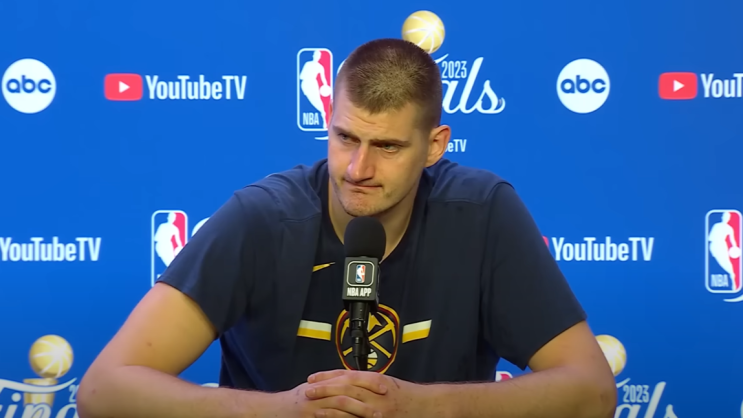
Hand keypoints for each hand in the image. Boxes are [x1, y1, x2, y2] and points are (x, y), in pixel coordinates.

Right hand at [270, 378, 387, 417]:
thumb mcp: (313, 388)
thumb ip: (331, 384)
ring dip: (360, 411)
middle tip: (383, 403)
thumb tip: (352, 382)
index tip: (383, 385)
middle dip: (368, 396)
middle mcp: (320, 391)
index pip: (350, 377)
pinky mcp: (312, 417)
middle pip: (348, 390)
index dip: (368, 380)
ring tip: (374, 416)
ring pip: (341, 405)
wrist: (274, 410)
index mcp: (323, 382)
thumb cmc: (295, 401)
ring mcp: (315, 405)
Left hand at [306, 370, 424, 417]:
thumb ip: (367, 382)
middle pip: (346, 389)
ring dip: (330, 408)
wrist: (428, 406)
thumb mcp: (387, 383)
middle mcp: (377, 394)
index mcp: (377, 380)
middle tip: (307, 390)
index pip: (347, 375)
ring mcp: (379, 411)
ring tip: (314, 408)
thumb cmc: (408, 395)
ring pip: (350, 407)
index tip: (313, 377)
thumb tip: (345, 380)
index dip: (328, 376)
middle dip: (325, 389)